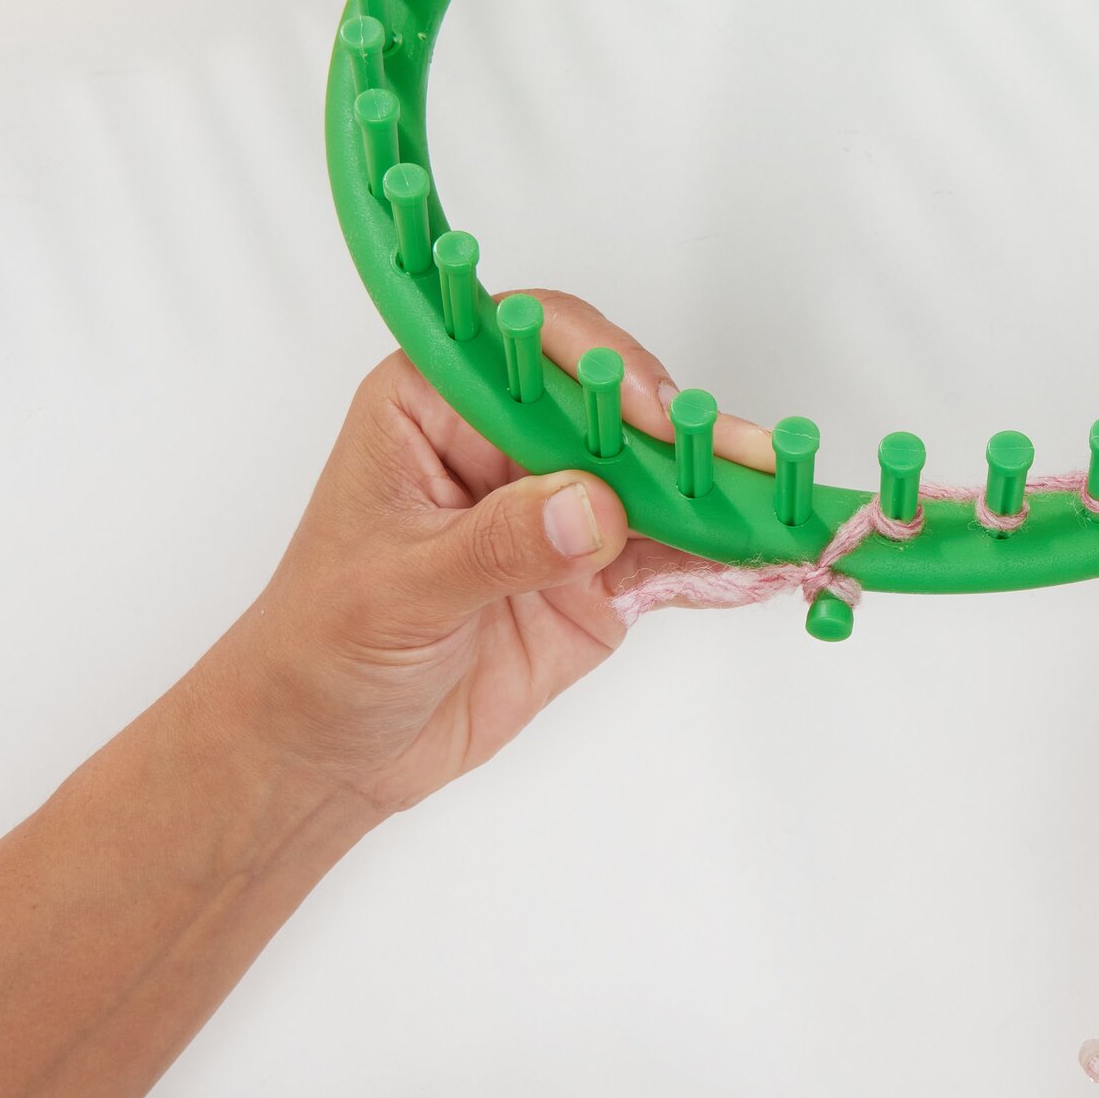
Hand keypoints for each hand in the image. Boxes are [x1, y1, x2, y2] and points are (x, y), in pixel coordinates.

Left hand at [191, 291, 772, 819]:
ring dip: (716, 486)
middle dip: (681, 427)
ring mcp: (561, 506)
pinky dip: (718, 552)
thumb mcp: (396, 591)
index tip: (644, 409)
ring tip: (778, 495)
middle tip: (741, 453)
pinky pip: (670, 549)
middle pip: (613, 404)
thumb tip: (587, 508)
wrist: (331, 755)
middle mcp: (508, 441)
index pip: (529, 342)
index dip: (596, 360)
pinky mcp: (598, 573)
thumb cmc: (320, 649)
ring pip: (655, 474)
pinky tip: (762, 551)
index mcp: (436, 405)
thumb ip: (495, 546)